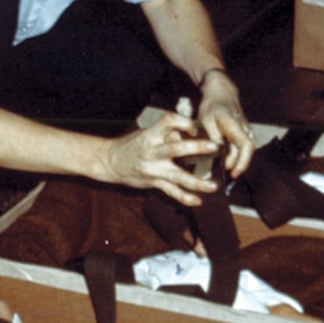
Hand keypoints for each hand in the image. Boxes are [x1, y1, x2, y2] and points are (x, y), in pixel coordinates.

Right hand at [103, 111, 222, 205]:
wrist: (109, 161)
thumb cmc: (130, 145)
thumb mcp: (145, 133)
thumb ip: (165, 134)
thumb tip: (186, 134)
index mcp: (150, 134)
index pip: (169, 121)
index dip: (184, 122)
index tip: (195, 128)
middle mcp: (152, 151)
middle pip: (176, 148)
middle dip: (196, 148)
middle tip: (214, 147)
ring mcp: (153, 169)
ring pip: (177, 176)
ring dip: (196, 182)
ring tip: (212, 186)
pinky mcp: (153, 182)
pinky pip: (171, 192)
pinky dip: (184, 197)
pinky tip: (197, 201)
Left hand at [197, 72, 254, 177]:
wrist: (221, 93)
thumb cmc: (212, 106)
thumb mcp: (206, 122)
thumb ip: (213, 139)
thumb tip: (219, 154)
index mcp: (235, 125)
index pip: (246, 146)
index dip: (242, 162)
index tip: (233, 173)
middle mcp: (245, 128)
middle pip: (248, 152)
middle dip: (238, 166)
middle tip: (226, 176)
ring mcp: (247, 130)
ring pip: (247, 151)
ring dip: (239, 162)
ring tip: (227, 172)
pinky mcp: (246, 132)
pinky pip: (244, 147)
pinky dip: (238, 156)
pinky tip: (229, 162)